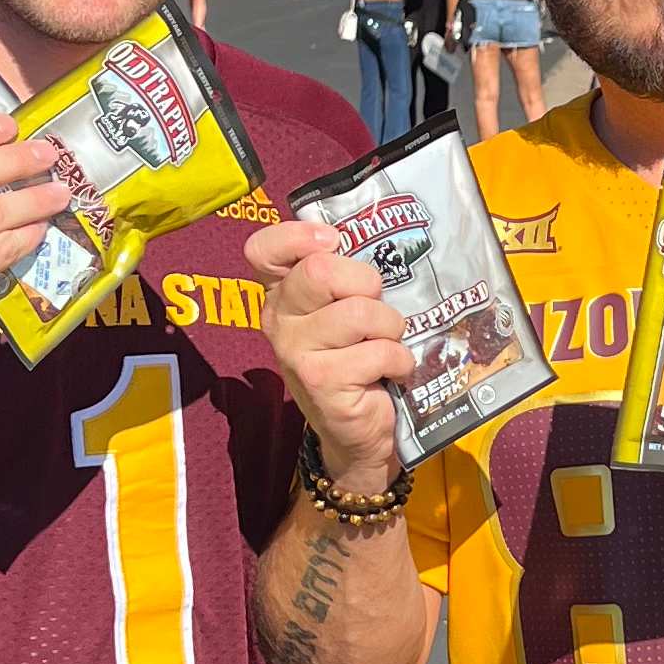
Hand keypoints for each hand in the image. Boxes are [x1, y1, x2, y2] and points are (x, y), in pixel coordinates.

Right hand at [249, 217, 413, 501]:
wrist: (357, 431)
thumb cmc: (356, 357)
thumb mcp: (345, 310)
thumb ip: (345, 276)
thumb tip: (383, 232)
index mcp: (282, 294)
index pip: (263, 249)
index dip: (297, 236)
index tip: (332, 241)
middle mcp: (279, 320)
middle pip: (321, 270)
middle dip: (367, 284)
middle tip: (374, 311)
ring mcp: (296, 352)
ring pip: (361, 312)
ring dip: (390, 328)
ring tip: (385, 345)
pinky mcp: (322, 381)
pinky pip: (379, 351)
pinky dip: (399, 360)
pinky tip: (392, 372)